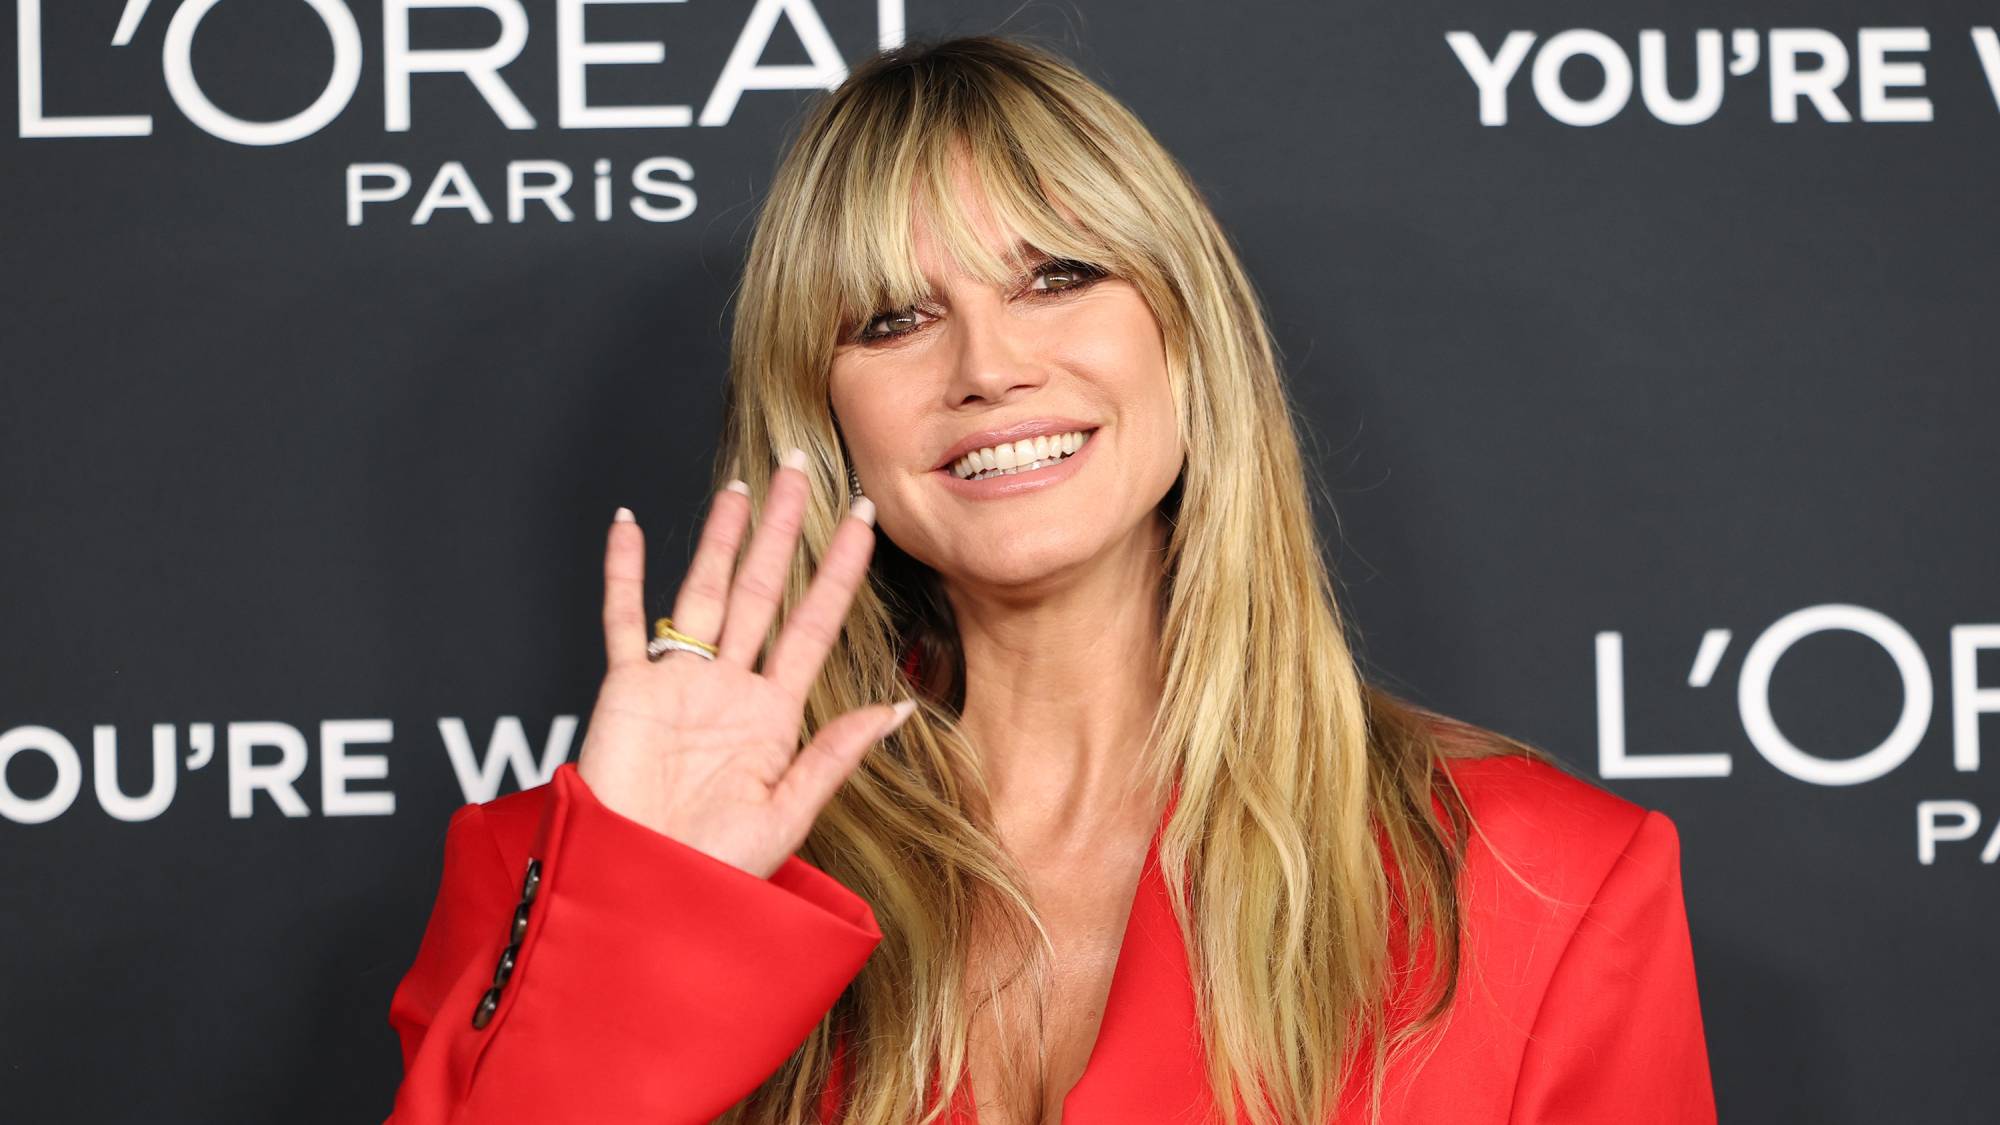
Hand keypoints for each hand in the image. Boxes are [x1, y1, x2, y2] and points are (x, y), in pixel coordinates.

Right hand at [574, 447, 912, 878]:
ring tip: (741, 485)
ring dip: (719, 537)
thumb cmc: (715, 868)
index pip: (815, 623)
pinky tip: (628, 524)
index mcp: (773, 715)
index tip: (865, 520)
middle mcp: (729, 688)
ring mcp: (677, 683)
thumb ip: (837, 753)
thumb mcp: (789, 812)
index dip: (839, 570)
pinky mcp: (626, 690)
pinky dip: (623, 572)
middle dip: (783, 530)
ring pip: (703, 591)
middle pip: (762, 590)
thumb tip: (900, 708)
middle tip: (800, 468)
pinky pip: (624, 620)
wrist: (645, 891)